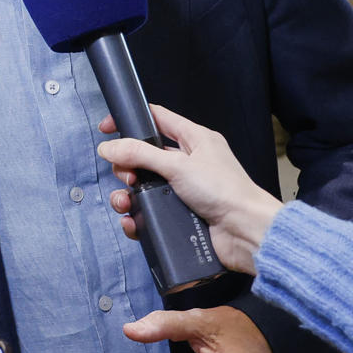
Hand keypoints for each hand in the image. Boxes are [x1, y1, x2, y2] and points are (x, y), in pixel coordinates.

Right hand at [95, 103, 282, 274]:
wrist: (246, 233)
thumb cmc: (225, 192)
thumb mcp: (179, 166)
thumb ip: (140, 154)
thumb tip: (108, 147)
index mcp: (195, 140)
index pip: (157, 119)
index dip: (131, 121)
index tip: (106, 129)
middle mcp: (188, 163)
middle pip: (144, 155)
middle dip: (127, 166)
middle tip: (129, 178)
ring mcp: (183, 190)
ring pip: (143, 186)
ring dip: (127, 195)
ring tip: (126, 203)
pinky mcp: (180, 214)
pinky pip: (149, 211)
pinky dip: (137, 217)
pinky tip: (132, 221)